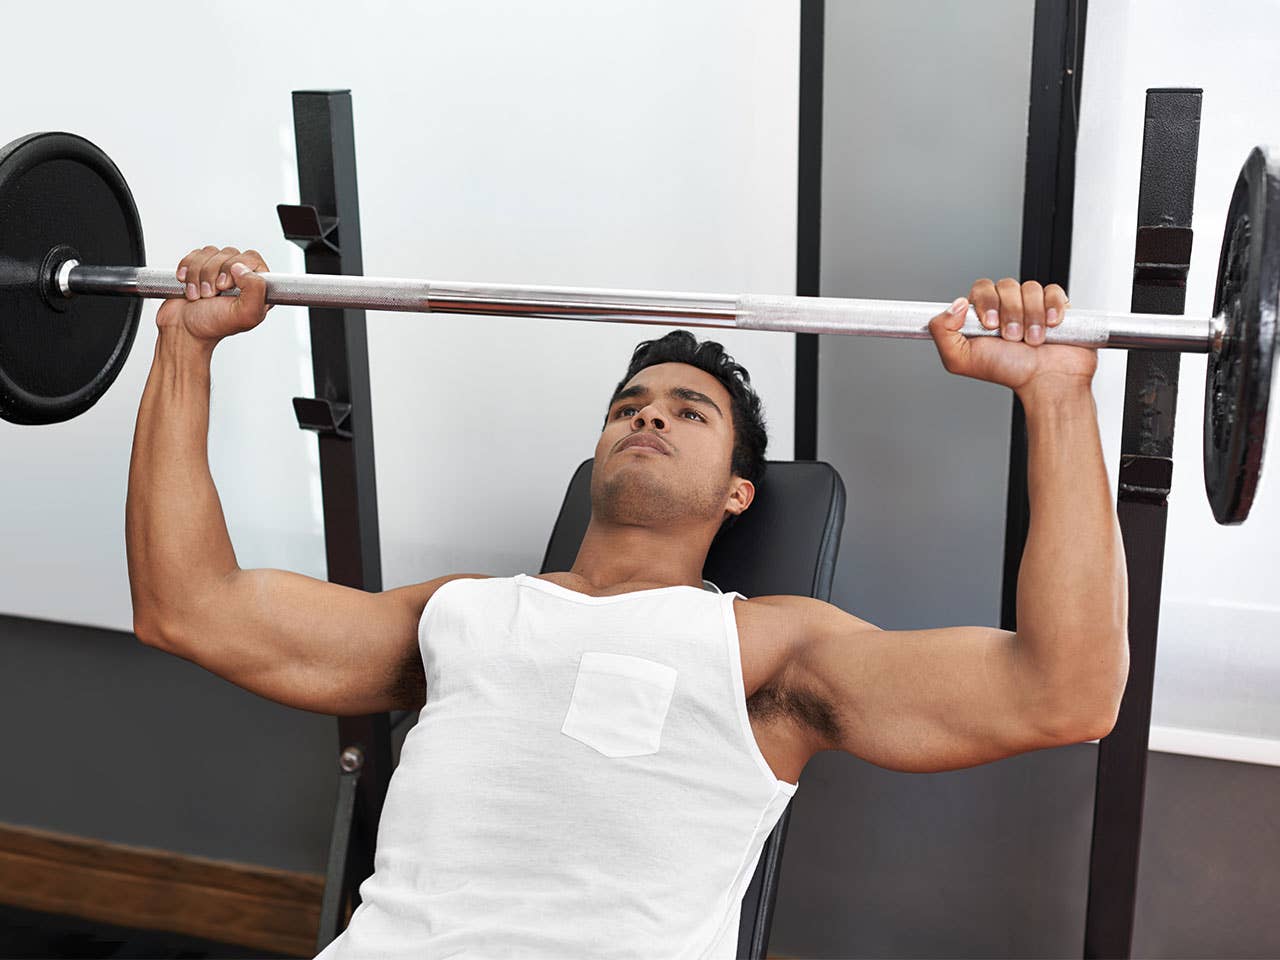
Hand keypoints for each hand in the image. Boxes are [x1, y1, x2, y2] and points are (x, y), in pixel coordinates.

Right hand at [155, 245, 269, 342]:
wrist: (183, 330)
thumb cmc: (212, 326)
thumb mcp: (244, 315)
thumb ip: (256, 290)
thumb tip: (242, 268)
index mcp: (258, 288)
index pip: (252, 259)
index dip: (235, 268)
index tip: (224, 287)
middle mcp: (241, 278)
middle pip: (229, 254)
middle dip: (213, 274)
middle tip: (210, 294)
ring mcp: (220, 271)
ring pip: (210, 252)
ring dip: (199, 275)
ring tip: (199, 294)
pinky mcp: (202, 267)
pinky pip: (195, 254)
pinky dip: (188, 270)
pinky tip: (188, 286)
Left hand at [928, 278, 1096, 395]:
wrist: (1045, 381)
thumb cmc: (1007, 371)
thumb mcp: (960, 359)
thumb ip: (942, 331)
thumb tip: (954, 304)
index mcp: (982, 314)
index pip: (981, 288)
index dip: (987, 303)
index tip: (990, 325)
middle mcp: (1005, 306)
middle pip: (1006, 285)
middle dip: (1010, 313)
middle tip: (1012, 337)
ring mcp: (1030, 304)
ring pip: (1029, 289)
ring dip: (1032, 317)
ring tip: (1031, 339)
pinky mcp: (1054, 304)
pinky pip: (1052, 291)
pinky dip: (1052, 308)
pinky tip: (1050, 325)